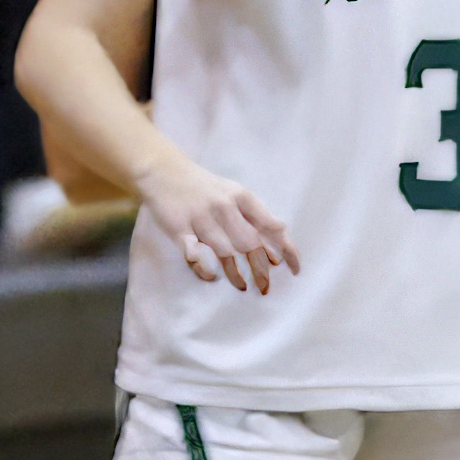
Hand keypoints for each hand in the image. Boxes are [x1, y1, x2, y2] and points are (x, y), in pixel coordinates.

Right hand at [137, 153, 297, 291]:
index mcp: (242, 197)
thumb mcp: (235, 194)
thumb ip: (255, 217)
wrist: (164, 172)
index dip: (286, 249)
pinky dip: (203, 269)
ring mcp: (201, 218)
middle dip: (261, 269)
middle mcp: (224, 207)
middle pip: (250, 243)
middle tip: (265, 287)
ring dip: (235, 274)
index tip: (294, 269)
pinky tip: (211, 277)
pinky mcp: (179, 228)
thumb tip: (276, 248)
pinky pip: (194, 255)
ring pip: (225, 252)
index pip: (271, 226)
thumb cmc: (206, 188)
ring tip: (243, 286)